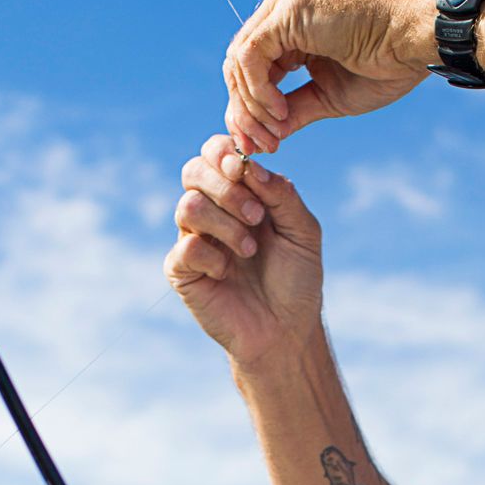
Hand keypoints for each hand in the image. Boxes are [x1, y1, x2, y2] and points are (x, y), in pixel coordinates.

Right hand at [164, 135, 323, 368]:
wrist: (285, 331)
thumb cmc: (296, 280)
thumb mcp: (303, 232)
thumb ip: (282, 195)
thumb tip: (251, 167)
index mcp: (240, 194)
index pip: (215, 153)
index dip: (223, 153)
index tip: (242, 169)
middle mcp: (212, 211)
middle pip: (193, 171)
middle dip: (225, 188)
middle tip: (256, 216)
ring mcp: (194, 239)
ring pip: (187, 206)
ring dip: (223, 224)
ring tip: (249, 250)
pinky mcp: (182, 271)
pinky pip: (184, 248)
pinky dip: (210, 258)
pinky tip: (227, 274)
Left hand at [223, 0, 430, 153]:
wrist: (413, 43)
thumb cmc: (383, 66)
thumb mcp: (328, 97)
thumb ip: (293, 111)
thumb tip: (266, 137)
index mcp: (290, 25)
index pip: (250, 67)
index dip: (248, 109)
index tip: (259, 145)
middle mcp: (281, 8)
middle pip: (238, 65)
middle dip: (243, 112)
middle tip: (257, 147)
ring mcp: (282, 4)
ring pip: (238, 61)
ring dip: (250, 106)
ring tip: (273, 134)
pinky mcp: (287, 10)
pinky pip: (250, 55)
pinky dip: (257, 89)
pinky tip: (279, 112)